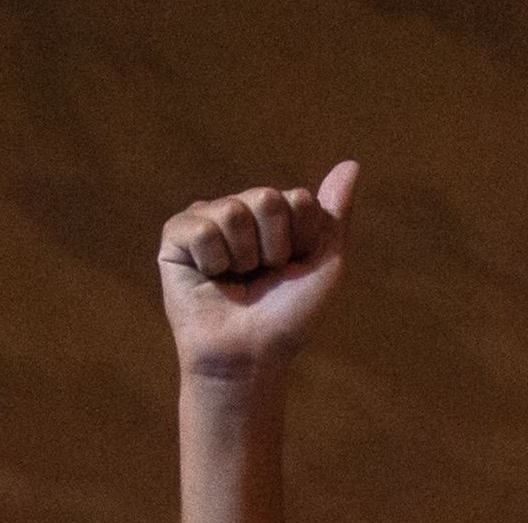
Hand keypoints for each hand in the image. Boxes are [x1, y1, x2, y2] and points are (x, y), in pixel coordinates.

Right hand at [160, 163, 357, 379]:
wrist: (251, 354)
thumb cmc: (289, 316)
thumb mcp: (326, 264)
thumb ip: (335, 214)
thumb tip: (351, 163)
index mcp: (275, 216)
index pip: (298, 200)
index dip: (301, 241)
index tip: (292, 270)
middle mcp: (241, 211)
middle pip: (267, 198)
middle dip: (273, 246)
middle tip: (262, 275)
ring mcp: (207, 220)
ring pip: (234, 210)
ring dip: (243, 256)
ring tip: (235, 279)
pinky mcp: (175, 236)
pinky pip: (201, 227)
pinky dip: (212, 260)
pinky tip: (209, 278)